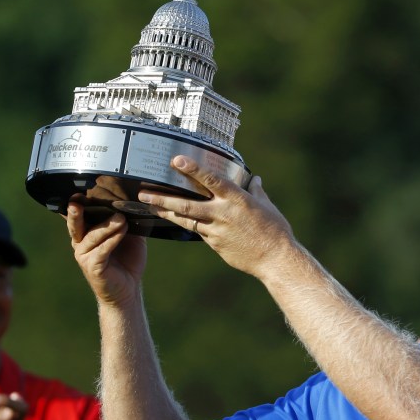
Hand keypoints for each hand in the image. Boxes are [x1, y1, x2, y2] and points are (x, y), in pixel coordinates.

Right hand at [66, 199, 146, 305]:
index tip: (76, 190)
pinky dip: (112, 239)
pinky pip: (102, 250)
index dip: (76, 204)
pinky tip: (122, 231)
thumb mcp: (129, 236)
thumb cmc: (127, 261)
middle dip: (75, 212)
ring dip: (107, 226)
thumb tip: (135, 200)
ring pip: (93, 236)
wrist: (129, 289)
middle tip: (77, 200)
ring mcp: (84, 256)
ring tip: (121, 218)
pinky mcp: (93, 267)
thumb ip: (127, 220)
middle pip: (75, 224)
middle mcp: (80, 243)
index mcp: (86, 234)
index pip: (78, 216)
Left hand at [137, 155, 294, 276]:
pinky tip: (177, 220)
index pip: (210, 180)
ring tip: (151, 207)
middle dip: (163, 199)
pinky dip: (188, 225)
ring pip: (186, 220)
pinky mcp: (215, 244)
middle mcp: (222, 213)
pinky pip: (198, 232)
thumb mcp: (267, 206)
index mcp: (236, 199)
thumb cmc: (275, 230)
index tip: (176, 160)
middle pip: (186, 205)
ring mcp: (216, 231)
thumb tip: (255, 180)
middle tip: (144, 194)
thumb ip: (256, 191)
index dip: (192, 169)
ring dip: (167, 213)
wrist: (275, 259)